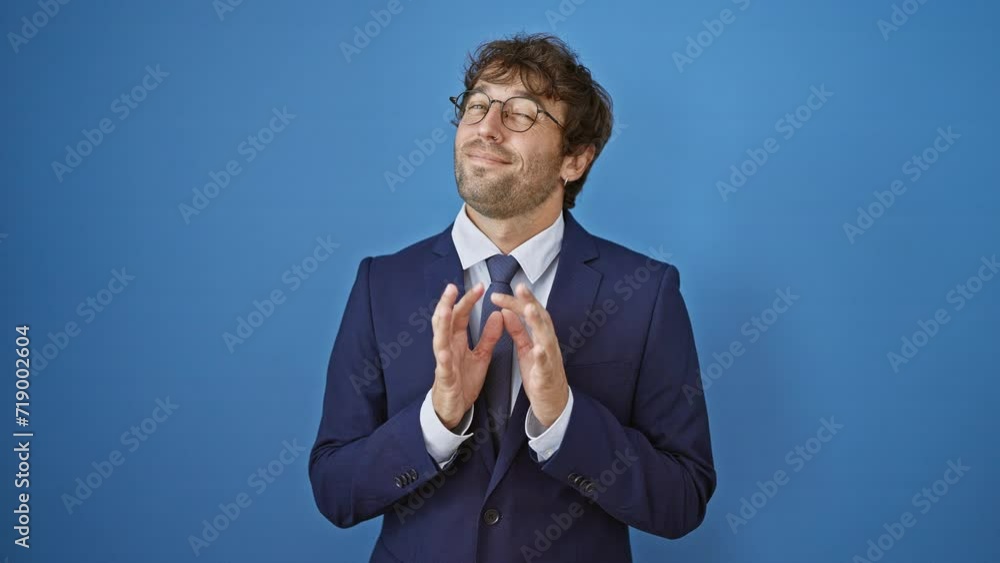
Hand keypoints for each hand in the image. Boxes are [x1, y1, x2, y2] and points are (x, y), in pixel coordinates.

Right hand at [430, 282, 504, 429]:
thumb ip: (489, 336)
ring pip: (439, 339)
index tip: (480, 286)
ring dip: (441, 324)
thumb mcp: (481, 356)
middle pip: (445, 321)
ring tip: (444, 310)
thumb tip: (497, 315)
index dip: (468, 300)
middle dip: (448, 304)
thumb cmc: (463, 380)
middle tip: (452, 287)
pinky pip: (442, 367)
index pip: (460, 315)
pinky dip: (442, 358)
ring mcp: (444, 362)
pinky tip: (443, 350)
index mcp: (457, 341)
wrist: (454, 408)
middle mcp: (447, 347)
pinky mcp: (445, 378)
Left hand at [490, 283, 568, 426]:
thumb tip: (506, 311)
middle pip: (540, 318)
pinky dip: (543, 356)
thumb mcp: (525, 348)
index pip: (528, 313)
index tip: (497, 295)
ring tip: (529, 309)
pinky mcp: (547, 376)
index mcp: (540, 335)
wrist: (553, 402)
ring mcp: (550, 358)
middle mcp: (547, 343)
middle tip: (520, 287)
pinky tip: (538, 348)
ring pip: (546, 337)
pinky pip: (546, 365)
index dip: (514, 302)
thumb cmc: (539, 373)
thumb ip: (518, 330)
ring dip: (538, 322)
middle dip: (530, 302)